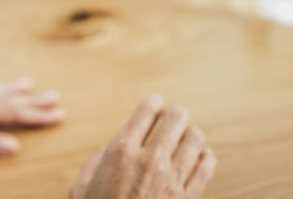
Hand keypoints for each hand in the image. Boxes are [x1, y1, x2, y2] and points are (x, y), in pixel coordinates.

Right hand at [71, 95, 216, 198]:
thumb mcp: (85, 181)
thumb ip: (103, 155)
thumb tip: (123, 140)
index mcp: (121, 150)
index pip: (148, 108)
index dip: (152, 103)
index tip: (153, 107)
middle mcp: (150, 160)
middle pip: (177, 117)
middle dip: (174, 115)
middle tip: (170, 121)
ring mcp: (172, 180)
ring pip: (196, 138)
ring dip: (189, 135)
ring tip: (182, 141)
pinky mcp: (187, 198)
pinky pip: (207, 165)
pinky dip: (204, 157)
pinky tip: (195, 158)